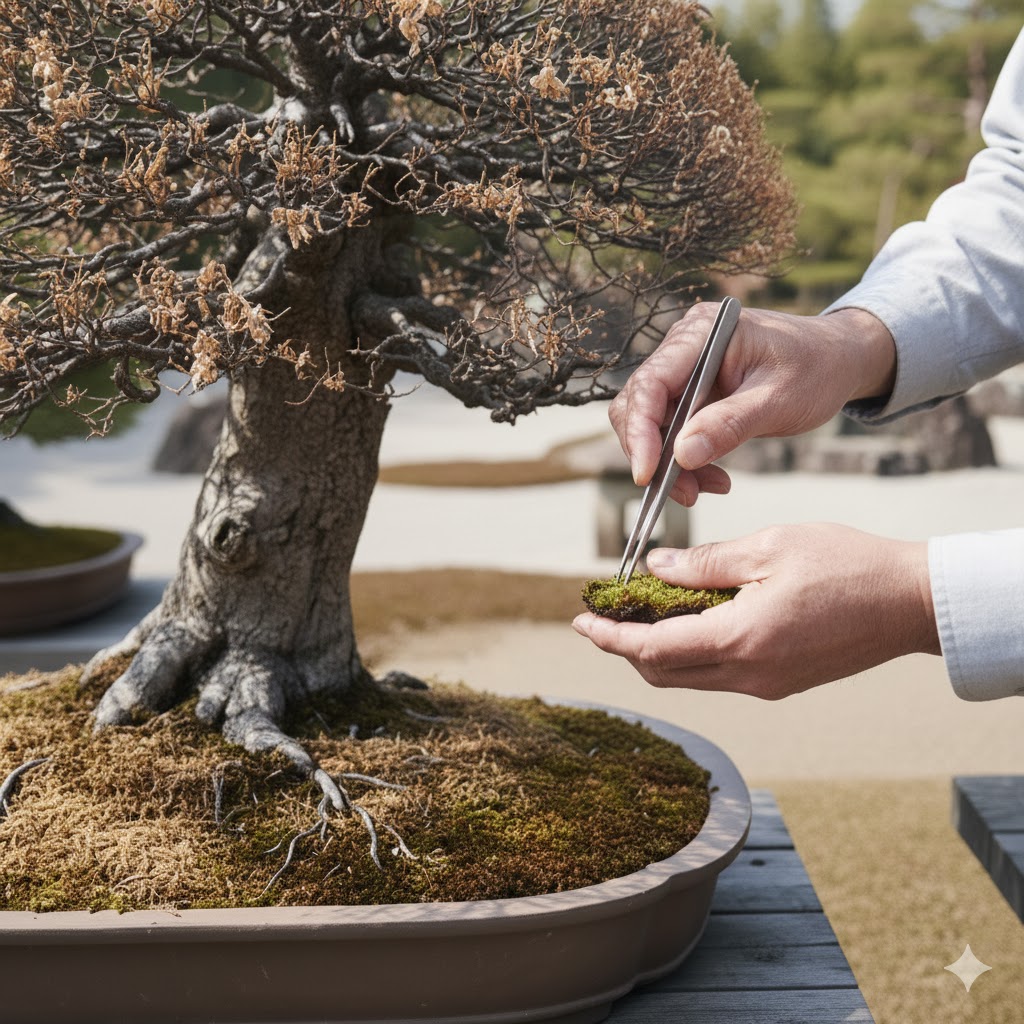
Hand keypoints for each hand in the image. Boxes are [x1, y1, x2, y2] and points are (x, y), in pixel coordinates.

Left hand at [572, 524, 939, 698]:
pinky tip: (687, 620)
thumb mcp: (767, 547)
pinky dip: (691, 652)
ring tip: (639, 613)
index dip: (609, 637)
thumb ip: (704, 564)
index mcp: (740, 639)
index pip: (652, 649)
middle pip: (663, 673)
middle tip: (604, 615)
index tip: (580, 621)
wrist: (910, 602)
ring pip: (689, 678)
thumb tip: (655, 570)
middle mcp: (748, 674)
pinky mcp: (781, 683)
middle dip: (625, 647)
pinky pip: (719, 675)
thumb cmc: (846, 565)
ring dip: (656, 651)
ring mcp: (766, 685)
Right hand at [610, 304, 897, 501]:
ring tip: (706, 489)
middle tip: (685, 494)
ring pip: (651, 423)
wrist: (837, 359)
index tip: (647, 474)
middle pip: (639, 405)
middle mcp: (683, 346)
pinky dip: (686, 459)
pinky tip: (714, 478)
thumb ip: (730, 425)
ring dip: (670, 463)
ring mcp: (684, 367)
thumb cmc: (816, 369)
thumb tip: (682, 454)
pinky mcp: (690, 389)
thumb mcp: (779, 400)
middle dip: (654, 455)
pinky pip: (671, 429)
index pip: (651, 382)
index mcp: (702, 333)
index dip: (641, 431)